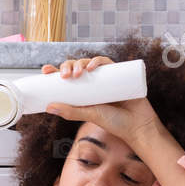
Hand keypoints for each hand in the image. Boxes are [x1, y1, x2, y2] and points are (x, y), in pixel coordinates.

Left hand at [40, 56, 157, 141]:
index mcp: (83, 93)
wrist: (139, 124)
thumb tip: (48, 107)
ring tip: (78, 73)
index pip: (66, 79)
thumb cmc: (115, 123)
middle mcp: (92, 84)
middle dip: (67, 67)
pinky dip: (98, 60)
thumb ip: (71, 112)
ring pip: (89, 63)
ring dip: (80, 63)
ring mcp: (105, 78)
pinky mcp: (118, 73)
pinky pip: (106, 62)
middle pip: (76, 68)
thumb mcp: (90, 115)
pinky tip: (92, 66)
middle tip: (65, 76)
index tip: (45, 71)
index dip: (55, 72)